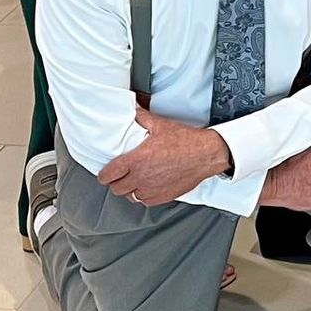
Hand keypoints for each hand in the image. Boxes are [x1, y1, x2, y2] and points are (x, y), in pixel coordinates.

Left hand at [95, 111, 230, 204]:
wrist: (206, 154)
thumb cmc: (186, 141)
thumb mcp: (161, 125)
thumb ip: (142, 118)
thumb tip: (133, 110)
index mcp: (136, 160)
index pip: (108, 175)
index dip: (104, 174)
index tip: (107, 172)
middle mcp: (141, 177)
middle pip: (116, 188)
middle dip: (116, 182)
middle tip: (121, 175)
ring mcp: (152, 189)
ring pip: (130, 197)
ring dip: (130, 190)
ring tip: (134, 181)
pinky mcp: (163, 196)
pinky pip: (144, 201)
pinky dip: (143, 196)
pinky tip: (148, 186)